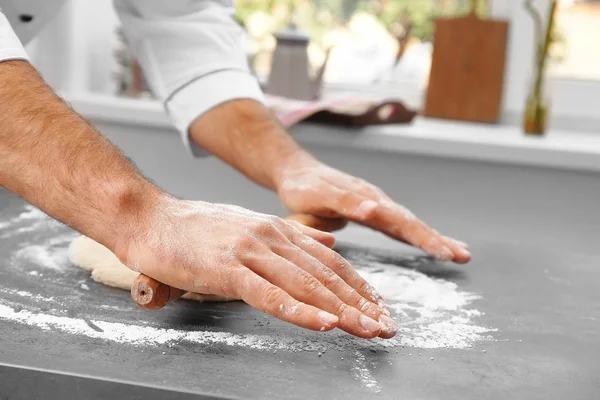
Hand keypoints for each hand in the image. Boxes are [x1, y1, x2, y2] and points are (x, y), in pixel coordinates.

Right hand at [114, 196, 397, 338]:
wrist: (149, 219)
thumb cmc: (195, 230)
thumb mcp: (250, 227)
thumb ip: (292, 236)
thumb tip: (329, 241)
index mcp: (277, 230)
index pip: (328, 261)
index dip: (357, 285)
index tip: (379, 306)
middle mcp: (270, 238)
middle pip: (325, 274)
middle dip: (359, 302)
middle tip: (386, 325)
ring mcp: (250, 252)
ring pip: (305, 284)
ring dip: (340, 309)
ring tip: (366, 329)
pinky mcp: (227, 269)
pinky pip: (269, 294)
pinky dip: (299, 310)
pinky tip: (323, 323)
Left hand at [274, 154, 470, 263]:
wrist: (298, 172)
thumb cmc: (302, 189)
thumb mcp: (315, 196)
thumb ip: (343, 202)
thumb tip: (373, 210)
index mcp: (363, 198)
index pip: (396, 219)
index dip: (418, 235)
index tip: (439, 250)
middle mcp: (375, 199)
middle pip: (409, 221)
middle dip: (434, 239)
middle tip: (460, 256)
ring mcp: (378, 203)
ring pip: (410, 222)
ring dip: (435, 238)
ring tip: (461, 254)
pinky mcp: (377, 210)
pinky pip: (403, 224)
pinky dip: (423, 235)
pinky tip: (441, 245)